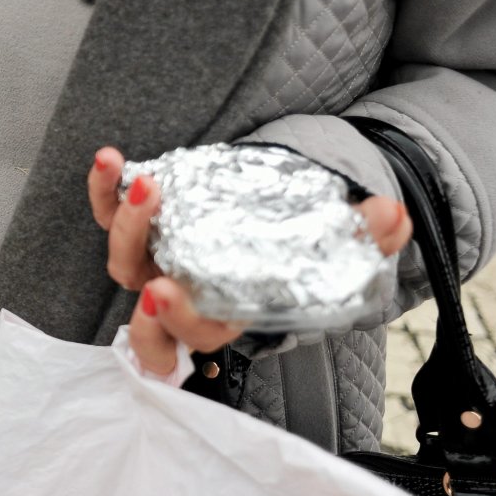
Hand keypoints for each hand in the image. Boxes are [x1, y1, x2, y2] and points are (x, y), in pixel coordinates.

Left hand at [87, 146, 412, 378]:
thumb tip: (390, 214)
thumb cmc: (305, 237)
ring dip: (127, 227)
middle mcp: (185, 291)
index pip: (198, 336)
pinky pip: (109, 210)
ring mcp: (158, 258)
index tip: (168, 295)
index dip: (180, 324)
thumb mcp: (342, 238)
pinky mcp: (141, 221)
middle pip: (148, 317)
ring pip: (124, 261)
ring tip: (146, 186)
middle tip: (155, 280)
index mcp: (227, 311)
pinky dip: (105, 188)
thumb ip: (369, 233)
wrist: (278, 200)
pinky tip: (111, 159)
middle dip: (148, 303)